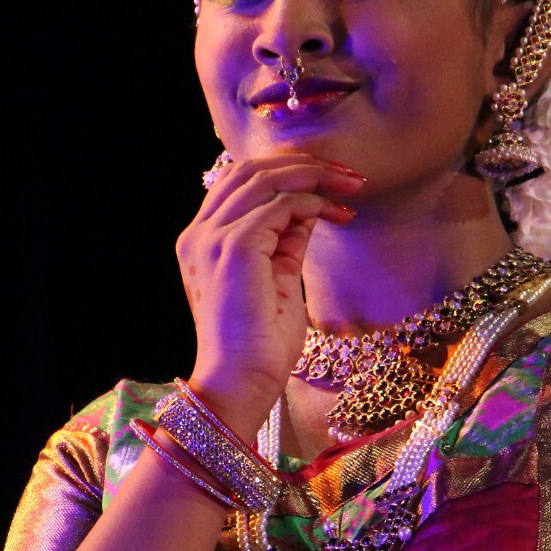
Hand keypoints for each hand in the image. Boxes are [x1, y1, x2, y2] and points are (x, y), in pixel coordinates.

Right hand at [177, 151, 365, 437]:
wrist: (240, 385)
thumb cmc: (259, 347)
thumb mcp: (277, 280)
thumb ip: (285, 242)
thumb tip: (309, 209)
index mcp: (201, 241)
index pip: (240, 183)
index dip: (288, 173)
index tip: (333, 184)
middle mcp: (198, 234)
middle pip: (250, 170)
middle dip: (305, 165)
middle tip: (350, 177)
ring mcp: (212, 239)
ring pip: (265, 179)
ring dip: (314, 177)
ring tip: (351, 187)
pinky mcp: (234, 248)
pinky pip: (279, 205)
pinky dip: (312, 203)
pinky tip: (338, 215)